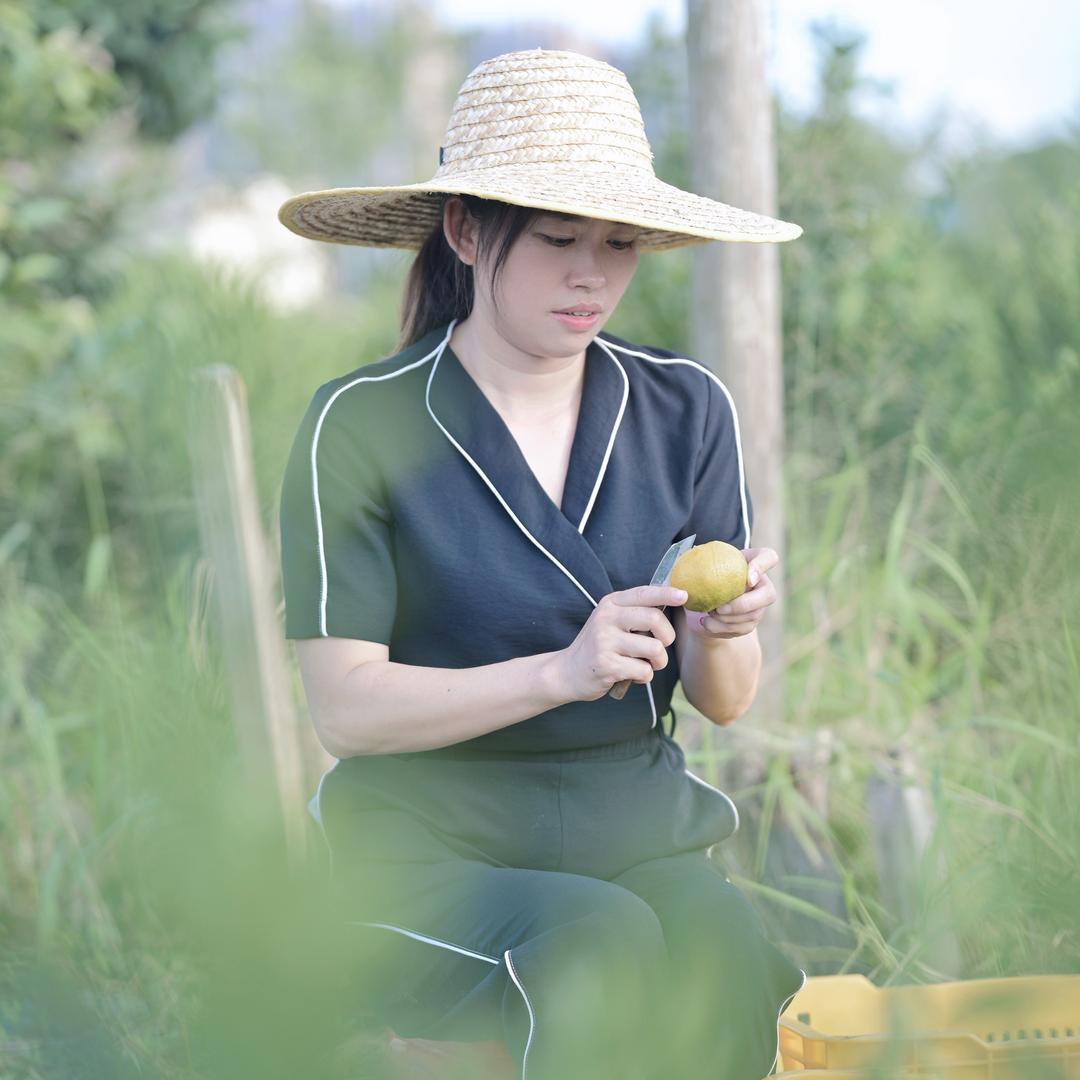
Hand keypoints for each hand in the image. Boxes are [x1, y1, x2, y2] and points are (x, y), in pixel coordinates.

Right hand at [558, 585, 688, 700]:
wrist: (566, 672)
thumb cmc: (598, 646)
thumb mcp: (610, 621)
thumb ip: (634, 611)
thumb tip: (672, 599)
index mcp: (610, 604)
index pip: (643, 593)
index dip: (667, 593)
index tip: (684, 596)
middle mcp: (606, 619)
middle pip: (655, 619)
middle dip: (667, 637)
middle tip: (661, 646)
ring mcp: (605, 642)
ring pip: (654, 649)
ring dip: (658, 662)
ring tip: (647, 664)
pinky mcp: (607, 665)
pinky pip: (644, 671)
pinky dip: (645, 677)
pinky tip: (632, 674)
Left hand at [685, 547, 776, 639]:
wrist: (705, 599)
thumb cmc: (705, 572)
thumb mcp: (702, 561)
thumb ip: (701, 556)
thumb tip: (694, 552)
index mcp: (754, 563)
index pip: (769, 557)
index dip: (762, 567)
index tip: (747, 579)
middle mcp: (762, 585)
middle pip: (769, 595)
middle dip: (745, 604)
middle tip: (720, 607)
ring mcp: (759, 607)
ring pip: (753, 616)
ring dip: (728, 618)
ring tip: (709, 613)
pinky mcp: (750, 623)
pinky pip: (741, 629)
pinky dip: (721, 628)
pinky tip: (706, 622)